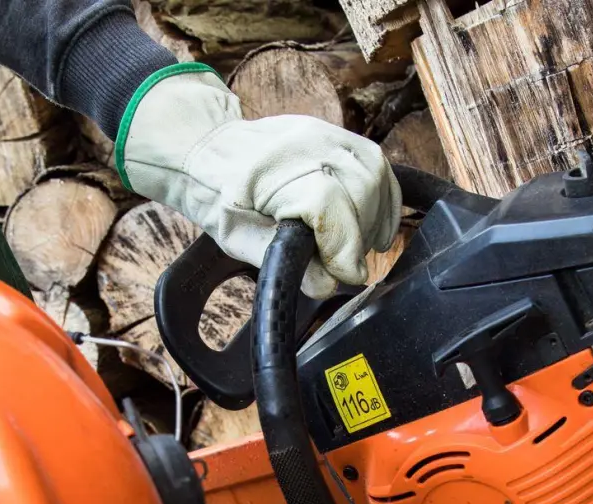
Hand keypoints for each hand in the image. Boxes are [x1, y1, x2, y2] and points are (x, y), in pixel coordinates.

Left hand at [119, 68, 401, 299]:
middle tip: (342, 264)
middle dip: (358, 236)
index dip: (344, 246)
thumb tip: (328, 284)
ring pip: (374, 175)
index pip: (327, 203)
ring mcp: (323, 132)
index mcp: (268, 170)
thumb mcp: (239, 240)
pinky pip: (377, 164)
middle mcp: (302, 142)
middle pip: (359, 190)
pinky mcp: (337, 133)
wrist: (209, 152)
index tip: (346, 274)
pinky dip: (383, 198)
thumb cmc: (220, 198)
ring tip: (353, 246)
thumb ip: (282, 263)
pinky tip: (372, 226)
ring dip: (374, 219)